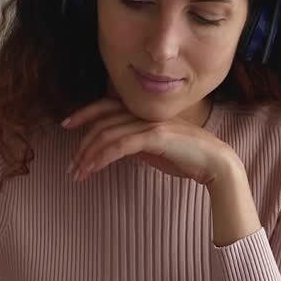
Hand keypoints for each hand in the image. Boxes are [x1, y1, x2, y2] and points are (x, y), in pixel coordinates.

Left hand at [63, 99, 236, 185]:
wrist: (214, 163)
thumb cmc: (186, 157)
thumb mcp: (154, 149)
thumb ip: (135, 144)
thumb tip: (113, 148)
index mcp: (144, 113)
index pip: (107, 106)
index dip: (84, 113)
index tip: (66, 125)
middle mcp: (145, 113)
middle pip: (102, 121)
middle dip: (82, 143)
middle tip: (71, 166)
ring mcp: (150, 123)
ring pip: (107, 134)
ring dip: (88, 155)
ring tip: (78, 174)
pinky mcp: (155, 137)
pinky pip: (120, 145)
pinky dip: (102, 157)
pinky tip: (93, 169)